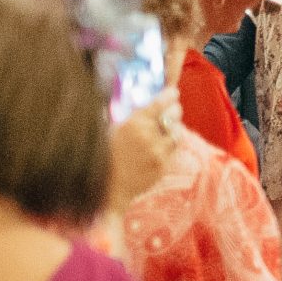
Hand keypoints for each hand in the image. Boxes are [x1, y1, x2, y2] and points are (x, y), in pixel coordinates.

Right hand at [104, 89, 179, 216]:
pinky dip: (170, 144)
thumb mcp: (112, 129)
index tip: (173, 92)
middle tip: (173, 108)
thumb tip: (142, 103)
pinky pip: (173, 150)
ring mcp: (158, 152)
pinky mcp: (163, 166)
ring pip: (177, 133)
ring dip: (174, 128)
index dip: (169, 96)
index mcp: (133, 123)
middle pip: (174, 115)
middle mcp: (148, 136)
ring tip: (168, 127)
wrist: (107, 188)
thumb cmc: (103, 156)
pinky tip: (162, 144)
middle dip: (174, 109)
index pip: (160, 103)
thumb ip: (130, 117)